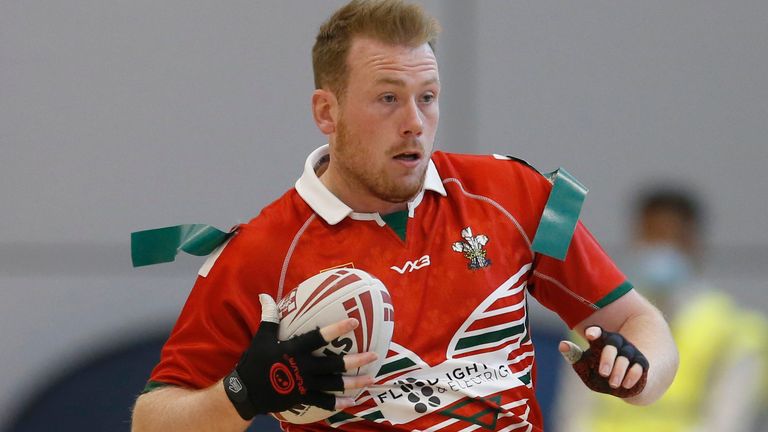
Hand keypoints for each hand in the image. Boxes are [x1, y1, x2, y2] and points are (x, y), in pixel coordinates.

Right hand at [224, 294, 376, 419]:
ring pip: (334, 384)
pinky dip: (338, 403)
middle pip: (334, 364)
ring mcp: (304, 384)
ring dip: (354, 382)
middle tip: (374, 355)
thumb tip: (264, 295)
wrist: (245, 392)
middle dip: (356, 360)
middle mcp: (303, 367)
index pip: (319, 337)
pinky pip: (324, 402)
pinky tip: (352, 402)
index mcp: (294, 349)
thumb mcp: (261, 337)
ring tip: (371, 379)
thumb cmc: (254, 361)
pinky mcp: (302, 398)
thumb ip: (269, 317)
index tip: (354, 321)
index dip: (337, 329)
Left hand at [559, 326, 648, 397]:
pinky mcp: (641, 363)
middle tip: (602, 373)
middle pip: (612, 344)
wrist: (621, 386)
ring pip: (625, 356)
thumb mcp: (585, 366)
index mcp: (601, 341)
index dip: (595, 332)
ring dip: (619, 370)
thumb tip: (562, 344)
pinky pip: (639, 366)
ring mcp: (630, 352)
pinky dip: (633, 374)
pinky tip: (626, 384)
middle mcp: (616, 343)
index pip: (598, 332)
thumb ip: (574, 356)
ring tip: (612, 384)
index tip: (589, 334)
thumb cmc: (598, 373)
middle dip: (608, 358)